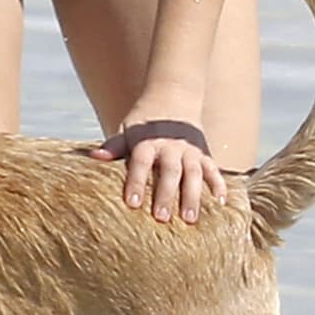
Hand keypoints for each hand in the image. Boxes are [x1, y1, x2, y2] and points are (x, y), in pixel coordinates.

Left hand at [90, 120, 226, 222]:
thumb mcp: (128, 129)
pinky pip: (214, 169)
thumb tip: (95, 157)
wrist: (174, 95)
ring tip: (189, 219)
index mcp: (148, 142)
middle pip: (169, 171)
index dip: (137, 182)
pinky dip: (218, 185)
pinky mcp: (205, 153)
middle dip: (166, 195)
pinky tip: (220, 203)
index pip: (141, 163)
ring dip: (192, 196)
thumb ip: (115, 145)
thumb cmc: (145, 120)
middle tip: (161, 218)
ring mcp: (190, 150)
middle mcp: (171, 146)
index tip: (132, 203)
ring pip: (194, 173)